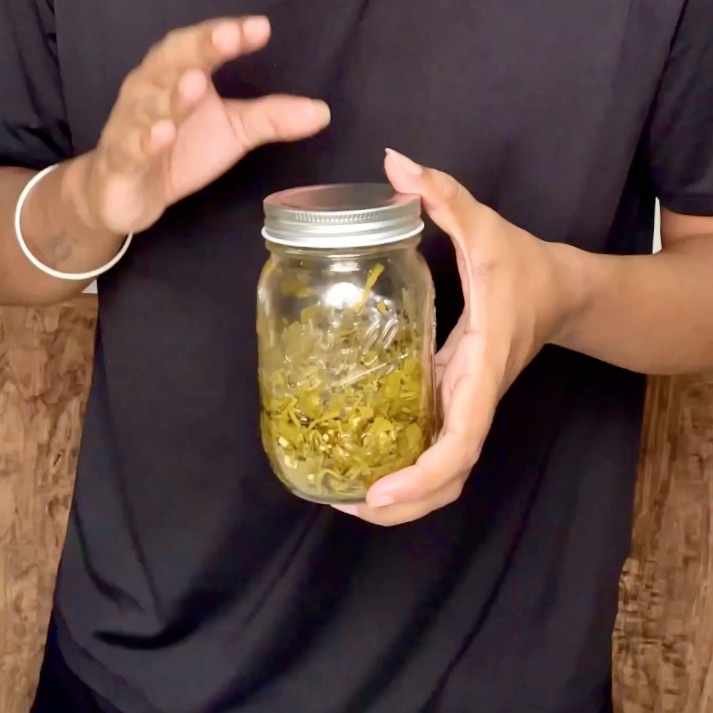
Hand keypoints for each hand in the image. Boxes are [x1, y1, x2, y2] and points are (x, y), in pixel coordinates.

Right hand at [75, 16, 329, 234]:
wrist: (130, 192)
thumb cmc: (181, 150)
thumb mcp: (233, 132)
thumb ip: (271, 118)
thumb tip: (322, 112)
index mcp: (177, 76)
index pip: (200, 48)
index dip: (226, 37)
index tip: (260, 29)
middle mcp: (150, 92)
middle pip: (170, 62)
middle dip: (198, 49)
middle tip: (227, 37)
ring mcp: (132, 126)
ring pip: (148, 105)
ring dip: (172, 95)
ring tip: (195, 83)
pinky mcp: (122, 161)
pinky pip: (131, 148)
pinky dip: (145, 140)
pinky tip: (163, 133)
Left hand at [333, 149, 565, 525]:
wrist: (562, 294)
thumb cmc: (526, 269)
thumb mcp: (488, 229)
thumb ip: (445, 198)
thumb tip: (395, 161)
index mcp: (482, 370)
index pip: (462, 439)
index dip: (424, 473)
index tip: (379, 491)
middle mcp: (474, 400)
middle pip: (449, 480)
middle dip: (403, 506)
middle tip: (344, 503)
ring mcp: (467, 407)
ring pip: (443, 477)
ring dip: (402, 501)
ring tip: (345, 499)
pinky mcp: (457, 404)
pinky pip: (435, 453)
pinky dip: (404, 474)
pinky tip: (364, 466)